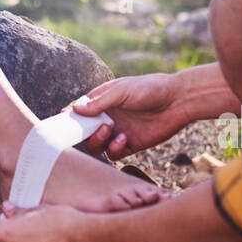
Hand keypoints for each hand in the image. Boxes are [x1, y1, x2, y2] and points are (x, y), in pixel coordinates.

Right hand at [73, 72, 190, 159]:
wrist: (178, 101)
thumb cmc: (149, 88)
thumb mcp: (122, 91)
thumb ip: (99, 103)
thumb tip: (75, 109)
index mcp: (103, 101)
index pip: (80, 111)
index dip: (70, 117)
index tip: (64, 122)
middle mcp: (108, 117)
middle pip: (85, 131)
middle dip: (83, 132)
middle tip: (90, 129)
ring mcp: (118, 131)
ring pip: (97, 145)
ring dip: (98, 141)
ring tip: (108, 131)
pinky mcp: (130, 144)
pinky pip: (114, 153)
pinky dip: (114, 149)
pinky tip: (123, 139)